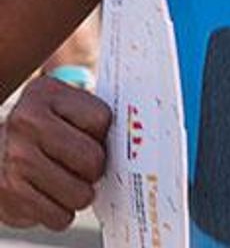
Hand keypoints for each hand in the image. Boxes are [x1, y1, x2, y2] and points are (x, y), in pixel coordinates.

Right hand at [0, 75, 109, 230]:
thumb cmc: (38, 131)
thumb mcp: (58, 107)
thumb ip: (89, 113)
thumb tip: (135, 132)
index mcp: (46, 93)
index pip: (102, 120)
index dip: (104, 135)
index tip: (93, 137)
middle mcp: (27, 122)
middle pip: (92, 159)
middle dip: (95, 169)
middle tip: (85, 167)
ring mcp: (17, 160)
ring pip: (79, 193)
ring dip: (80, 194)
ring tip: (68, 182)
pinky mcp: (10, 194)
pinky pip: (60, 217)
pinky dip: (62, 212)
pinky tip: (50, 196)